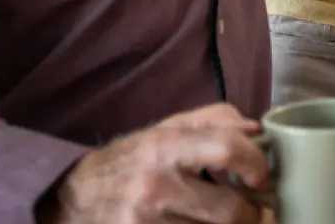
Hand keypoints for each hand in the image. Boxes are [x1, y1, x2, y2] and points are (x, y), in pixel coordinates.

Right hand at [40, 104, 267, 223]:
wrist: (73, 198)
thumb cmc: (130, 161)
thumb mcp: (165, 130)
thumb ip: (213, 121)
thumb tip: (256, 130)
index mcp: (165, 147)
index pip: (227, 148)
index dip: (256, 164)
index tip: (261, 177)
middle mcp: (156, 187)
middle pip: (230, 211)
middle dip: (251, 215)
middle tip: (254, 212)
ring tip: (223, 221)